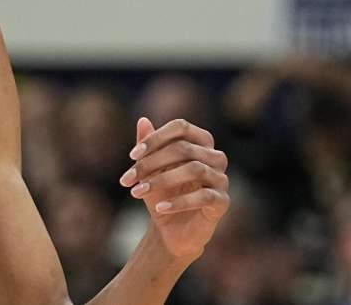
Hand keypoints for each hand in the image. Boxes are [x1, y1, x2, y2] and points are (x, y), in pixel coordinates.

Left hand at [119, 117, 229, 259]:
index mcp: (199, 142)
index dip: (156, 138)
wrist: (170, 229)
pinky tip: (159, 208)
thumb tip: (142, 119)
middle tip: (127, 180)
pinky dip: (179, 202)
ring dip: (161, 180)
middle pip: (184, 148)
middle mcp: (215, 156)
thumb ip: (147, 145)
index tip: (132, 155)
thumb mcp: (149, 169)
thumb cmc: (161, 193)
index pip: (181, 127)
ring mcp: (222, 178)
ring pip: (195, 169)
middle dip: (151, 163)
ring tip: (138, 193)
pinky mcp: (223, 201)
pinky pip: (204, 196)